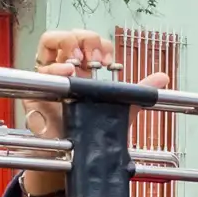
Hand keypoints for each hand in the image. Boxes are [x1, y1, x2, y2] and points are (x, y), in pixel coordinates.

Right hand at [20, 29, 168, 196]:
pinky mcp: (35, 95)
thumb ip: (138, 93)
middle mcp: (63, 70)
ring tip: (78, 61)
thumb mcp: (118, 110)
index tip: (108, 61)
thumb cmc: (90, 133)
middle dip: (80, 38)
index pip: (85, 41)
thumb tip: (162, 78)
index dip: (96, 42)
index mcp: (81, 70)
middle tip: (93, 57)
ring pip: (47, 45)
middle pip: (65, 36)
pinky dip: (52, 71)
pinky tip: (66, 73)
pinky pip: (38, 75)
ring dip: (64, 44)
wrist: (74, 161)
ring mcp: (47, 81)